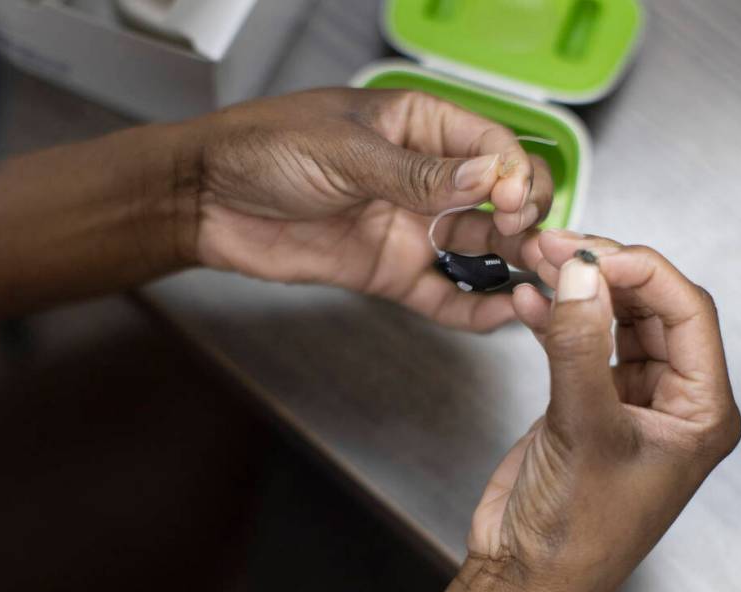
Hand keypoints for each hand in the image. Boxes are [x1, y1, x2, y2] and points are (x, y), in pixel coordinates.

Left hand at [187, 88, 553, 331]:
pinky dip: (473, 307)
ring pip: (480, 248)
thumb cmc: (265, 148)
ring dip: (511, 263)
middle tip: (521, 238)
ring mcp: (411, 228)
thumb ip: (418, 172)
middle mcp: (425, 179)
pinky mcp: (390, 272)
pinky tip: (501, 314)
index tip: (509, 200)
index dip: (511, 174)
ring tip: (533, 281)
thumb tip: (487, 178)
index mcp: (419, 127)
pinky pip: (442, 293)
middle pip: (499, 198)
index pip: (491, 147)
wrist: (207, 200)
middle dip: (522, 217)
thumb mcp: (346, 150)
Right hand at [462, 231, 740, 591]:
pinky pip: (579, 342)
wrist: (525, 574)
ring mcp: (627, 399)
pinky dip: (555, 317)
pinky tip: (531, 298)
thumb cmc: (575, 532)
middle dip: (608, 272)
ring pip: (614, 318)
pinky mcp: (586, 402)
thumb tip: (580, 273)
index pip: (689, 313)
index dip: (644, 273)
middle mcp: (672, 400)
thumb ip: (579, 345)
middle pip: (652, 307)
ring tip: (541, 259)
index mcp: (701, 411)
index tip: (594, 255)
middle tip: (562, 246)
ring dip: (580, 289)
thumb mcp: (584, 430)